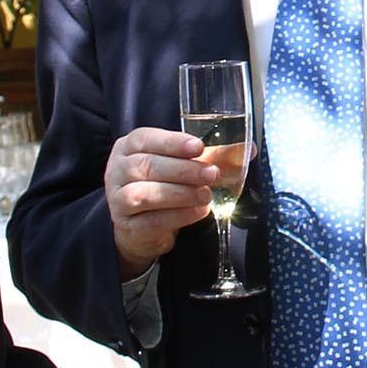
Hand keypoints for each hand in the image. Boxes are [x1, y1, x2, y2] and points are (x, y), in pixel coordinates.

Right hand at [102, 125, 216, 277]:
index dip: (172, 142)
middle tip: (211, 174)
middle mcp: (117, 170)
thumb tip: (249, 149)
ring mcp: (118, 199)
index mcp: (129, 147)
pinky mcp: (127, 226)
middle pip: (148, 166)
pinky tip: (198, 212)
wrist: (140, 228)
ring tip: (206, 195)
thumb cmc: (162, 185)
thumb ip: (212, 156)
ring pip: (146, 194)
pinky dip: (177, 216)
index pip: (146, 139)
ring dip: (180, 193)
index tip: (198, 147)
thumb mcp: (182, 166)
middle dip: (184, 170)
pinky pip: (151, 220)